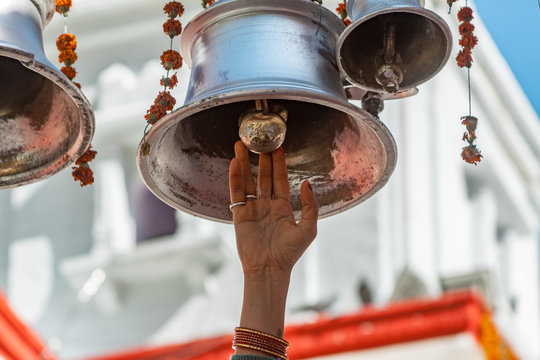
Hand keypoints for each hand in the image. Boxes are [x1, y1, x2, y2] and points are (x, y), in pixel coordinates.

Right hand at [229, 141, 318, 277]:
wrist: (269, 269)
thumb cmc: (289, 253)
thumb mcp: (308, 229)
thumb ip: (310, 206)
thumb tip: (307, 183)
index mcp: (283, 207)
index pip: (280, 179)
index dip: (279, 163)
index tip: (278, 146)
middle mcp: (267, 205)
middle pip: (263, 176)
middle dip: (261, 158)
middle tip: (259, 140)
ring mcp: (252, 209)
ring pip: (248, 181)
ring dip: (244, 163)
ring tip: (241, 145)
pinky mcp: (239, 215)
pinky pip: (237, 193)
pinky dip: (235, 178)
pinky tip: (234, 163)